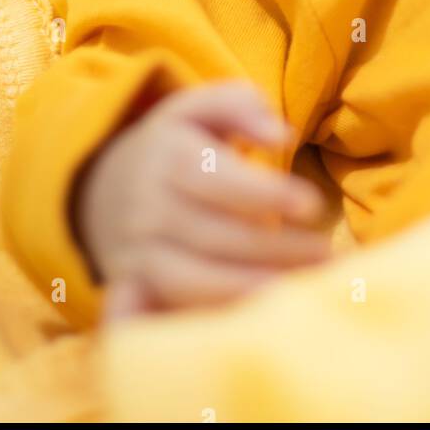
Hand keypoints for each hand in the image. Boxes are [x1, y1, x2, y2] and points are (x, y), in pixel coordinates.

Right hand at [71, 79, 331, 317]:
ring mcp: (139, 253)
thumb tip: (282, 134)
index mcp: (167, 156)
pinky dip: (198, 324)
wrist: (103, 188)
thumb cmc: (176, 144)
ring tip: (301, 290)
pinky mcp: (135, 289)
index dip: (264, 193)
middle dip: (274, 249)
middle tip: (326, 255)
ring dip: (249, 289)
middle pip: (213, 235)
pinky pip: (165, 313)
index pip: (215, 178)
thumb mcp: (200, 108)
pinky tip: (245, 324)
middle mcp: (148, 208)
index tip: (313, 204)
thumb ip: (242, 105)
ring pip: (192, 280)